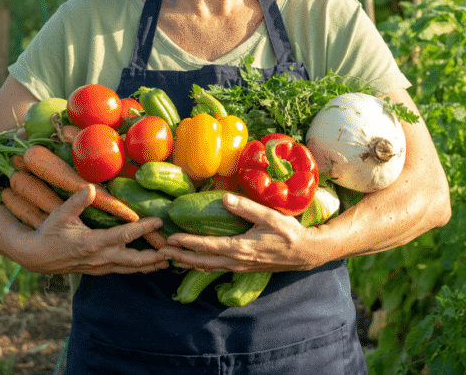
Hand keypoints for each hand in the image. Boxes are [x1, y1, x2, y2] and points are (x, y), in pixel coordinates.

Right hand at [0, 186, 169, 275]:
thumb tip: (91, 187)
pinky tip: (148, 266)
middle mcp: (99, 258)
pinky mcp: (98, 270)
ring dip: (149, 265)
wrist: (35, 257)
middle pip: (133, 260)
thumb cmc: (48, 232)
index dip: (143, 229)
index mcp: (92, 243)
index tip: (159, 222)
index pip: (123, 236)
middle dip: (154, 257)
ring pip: (130, 269)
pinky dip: (138, 269)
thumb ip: (77, 201)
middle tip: (173, 251)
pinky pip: (122, 271)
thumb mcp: (60, 214)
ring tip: (168, 262)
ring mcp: (100, 266)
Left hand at [159, 192, 322, 272]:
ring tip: (170, 258)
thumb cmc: (288, 233)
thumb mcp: (268, 216)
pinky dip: (201, 265)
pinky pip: (217, 268)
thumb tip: (224, 198)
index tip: (170, 238)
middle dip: (180, 256)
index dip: (187, 242)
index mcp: (239, 248)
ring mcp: (239, 267)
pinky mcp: (243, 267)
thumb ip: (246, 207)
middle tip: (160, 251)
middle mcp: (236, 261)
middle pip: (201, 261)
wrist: (305, 253)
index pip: (206, 246)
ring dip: (188, 262)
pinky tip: (194, 262)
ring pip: (207, 267)